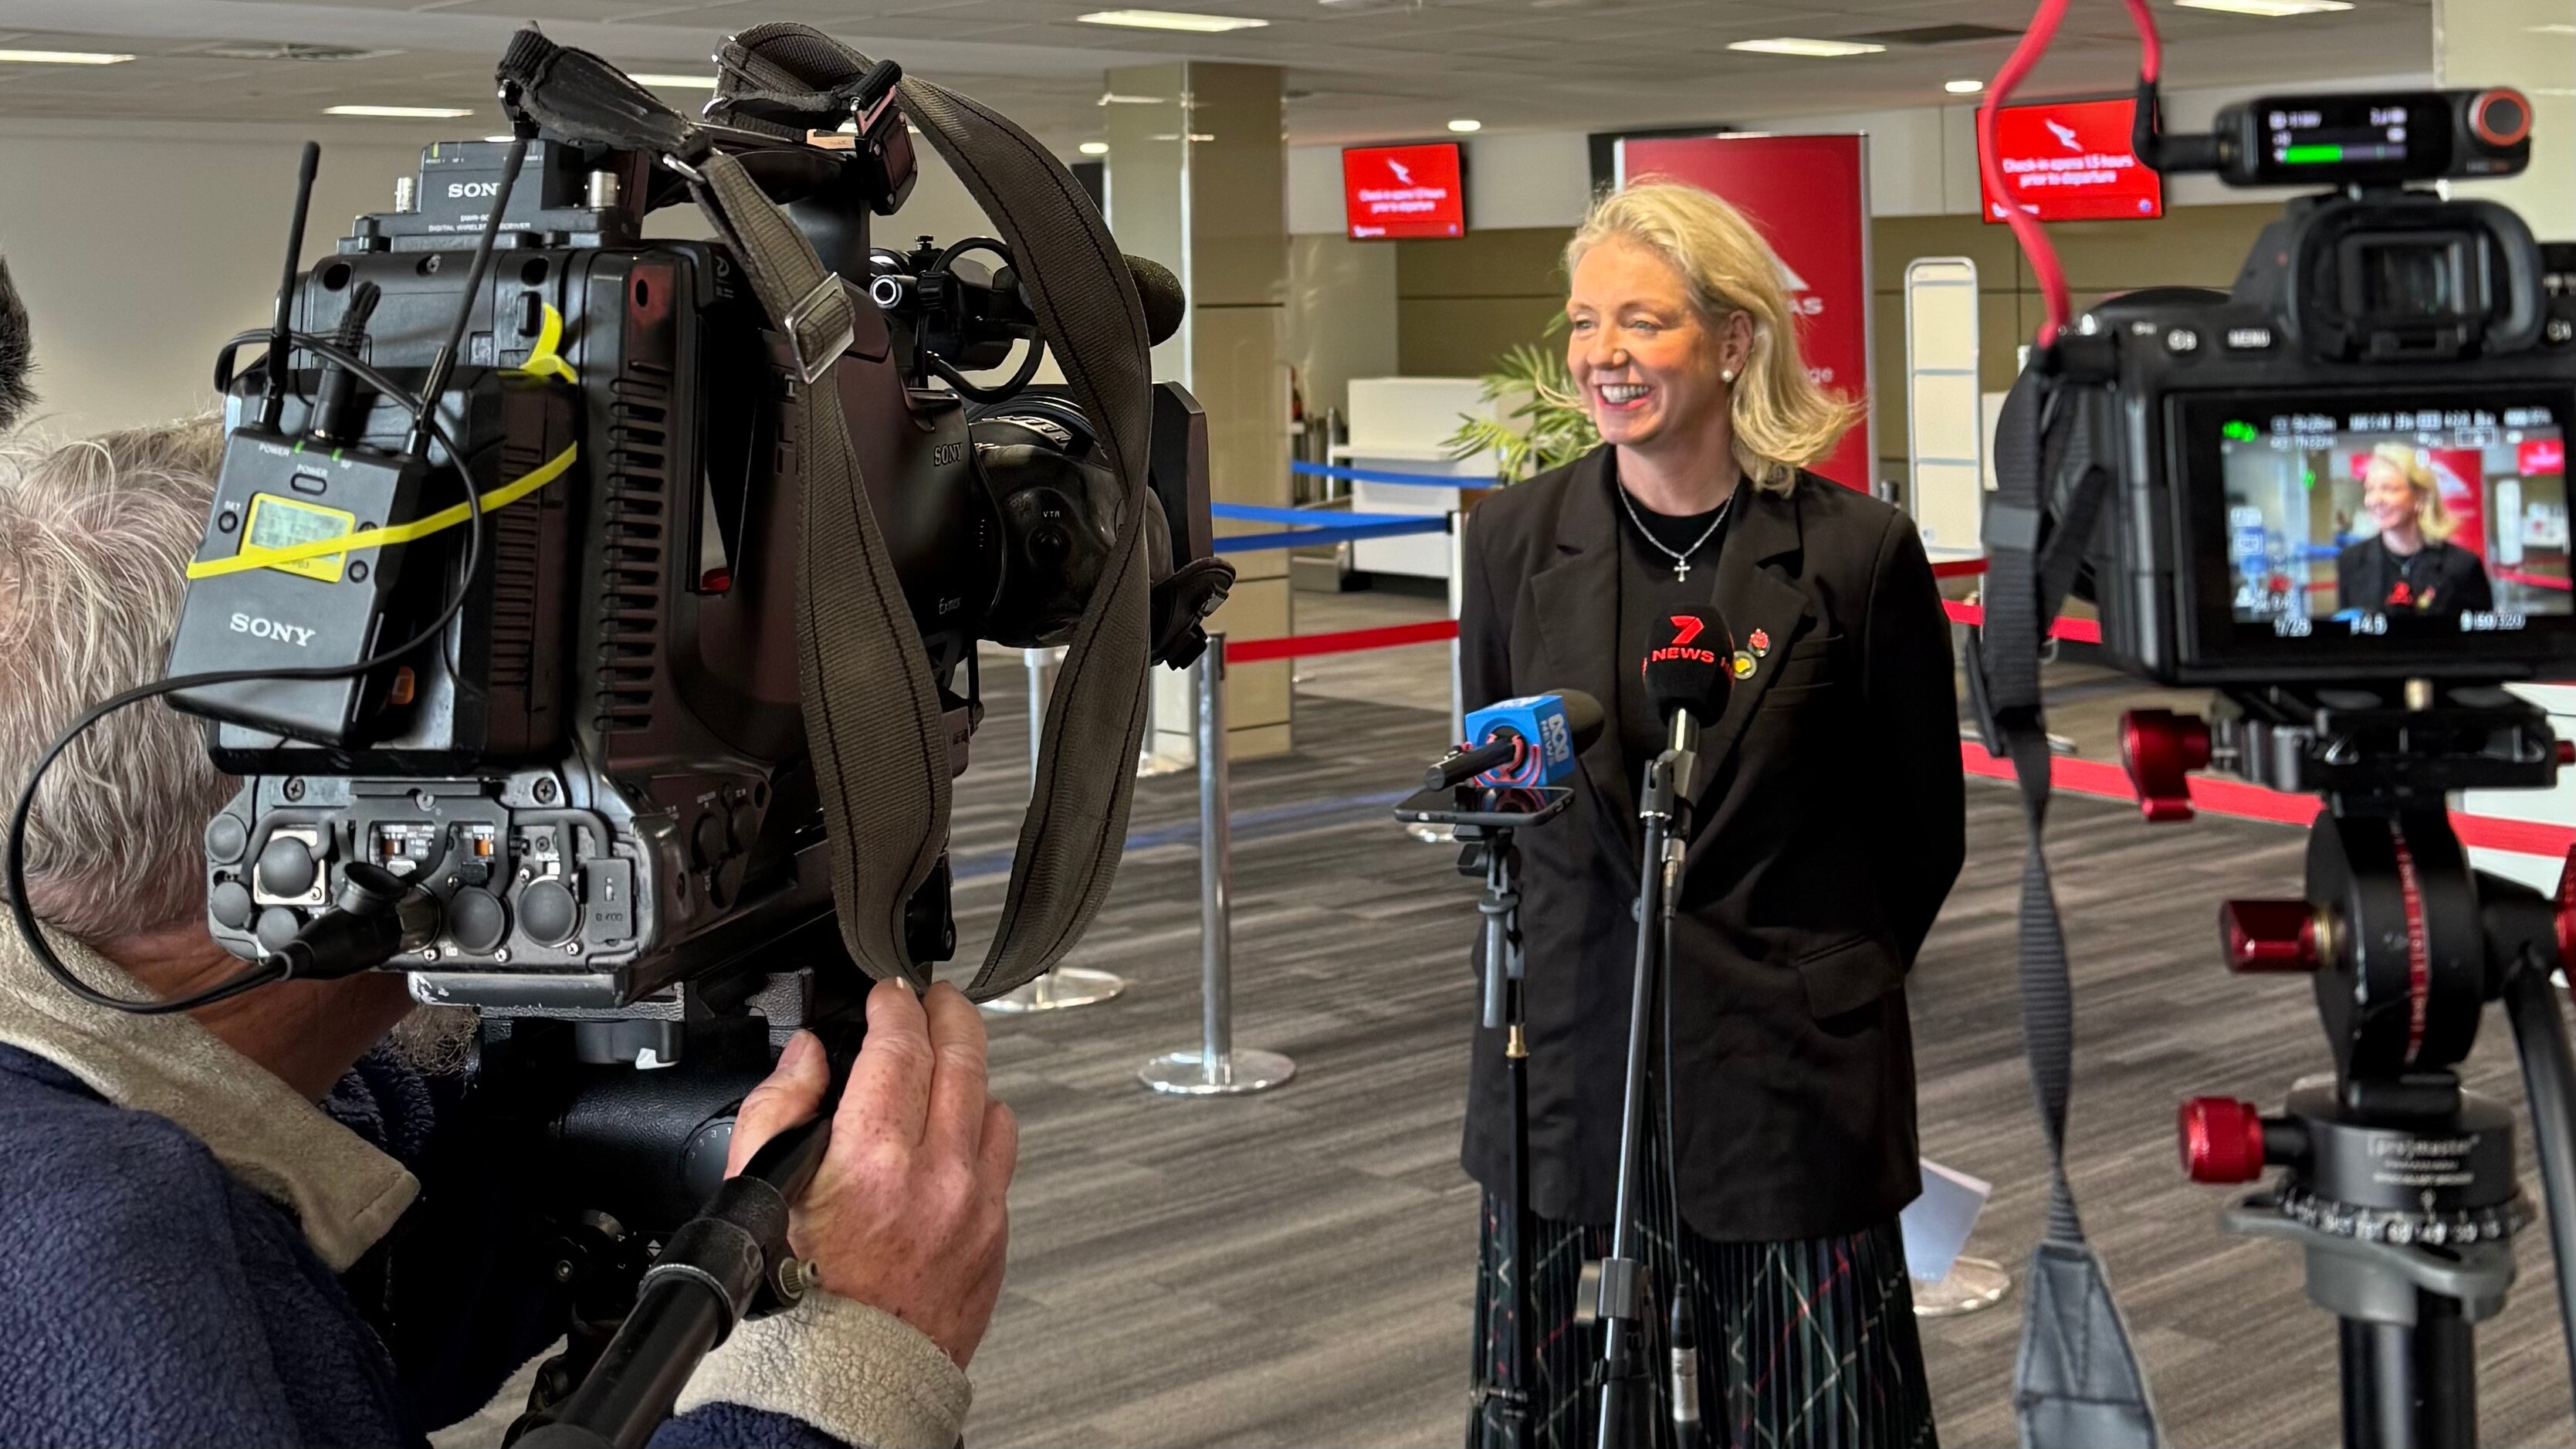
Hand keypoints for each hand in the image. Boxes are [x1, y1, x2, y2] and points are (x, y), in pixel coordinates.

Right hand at [727, 980, 1016, 1367]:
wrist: (837, 1382)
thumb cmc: (792, 1302)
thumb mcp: (756, 1191)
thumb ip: (778, 1107)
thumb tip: (808, 1056)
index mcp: (875, 1159)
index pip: (901, 1046)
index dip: (895, 1006)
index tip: (888, 995)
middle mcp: (938, 1177)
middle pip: (963, 1058)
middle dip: (949, 1014)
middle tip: (934, 999)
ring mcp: (976, 1207)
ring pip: (993, 1105)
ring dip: (970, 1074)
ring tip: (946, 1062)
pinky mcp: (995, 1237)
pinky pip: (1002, 1161)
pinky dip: (981, 1132)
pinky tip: (957, 1131)